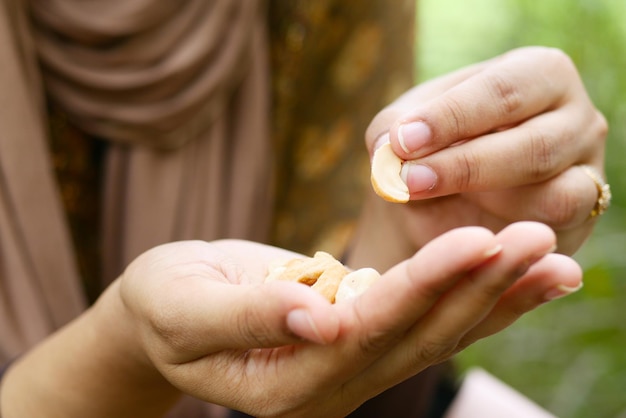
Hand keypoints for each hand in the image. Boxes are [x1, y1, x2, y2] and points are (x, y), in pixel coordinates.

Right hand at [118, 222, 579, 416]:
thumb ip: (248, 317)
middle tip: (538, 238)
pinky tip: (514, 273)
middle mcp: (329, 387)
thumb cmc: (166, 306)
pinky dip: (472, 297)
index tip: (481, 239)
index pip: (368, 333)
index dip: (425, 287)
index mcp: (285, 386)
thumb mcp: (184, 308)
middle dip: (479, 288)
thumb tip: (316, 315)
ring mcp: (349, 369)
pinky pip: (424, 320)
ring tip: (554, 260)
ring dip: (494, 297)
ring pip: (433, 334)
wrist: (168, 312)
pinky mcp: (359, 339)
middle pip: (417, 338)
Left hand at [365, 46, 607, 256]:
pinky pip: (556, 231)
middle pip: (534, 144)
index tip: (403, 141)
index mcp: (536, 74)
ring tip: (425, 199)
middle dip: (465, 165)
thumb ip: (391, 132)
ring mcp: (587, 170)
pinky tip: (465, 229)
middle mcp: (575, 117)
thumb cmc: (434, 150)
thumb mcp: (406, 131)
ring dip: (488, 207)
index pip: (503, 89)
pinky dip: (510, 234)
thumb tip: (390, 146)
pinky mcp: (582, 217)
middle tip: (408, 180)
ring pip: (555, 195)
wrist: (448, 203)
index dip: (452, 116)